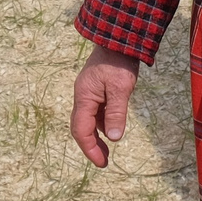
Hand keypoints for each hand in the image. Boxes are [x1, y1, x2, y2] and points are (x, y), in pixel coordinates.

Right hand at [69, 45, 140, 166]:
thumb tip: (114, 138)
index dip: (90, 149)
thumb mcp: (120, 89)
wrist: (118, 37)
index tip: (101, 163)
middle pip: (81, 127)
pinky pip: (95, 111)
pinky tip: (112, 128)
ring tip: (108, 150)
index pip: (81, 130)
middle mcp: (82, 96)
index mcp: (84, 97)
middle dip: (91, 146)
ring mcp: (89, 92)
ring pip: (88, 120)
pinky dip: (102, 123)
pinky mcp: (96, 89)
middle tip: (103, 162)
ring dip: (97, 135)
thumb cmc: (119, 62)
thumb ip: (116, 113)